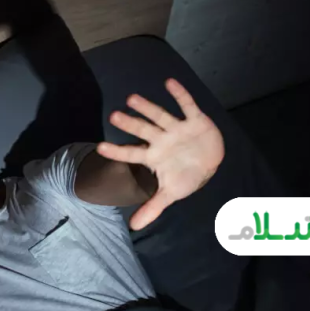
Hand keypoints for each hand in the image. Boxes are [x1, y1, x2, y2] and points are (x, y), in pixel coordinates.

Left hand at [99, 78, 224, 229]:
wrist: (211, 164)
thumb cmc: (186, 176)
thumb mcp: (170, 194)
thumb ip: (152, 208)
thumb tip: (134, 227)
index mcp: (153, 156)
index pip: (131, 153)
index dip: (117, 151)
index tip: (99, 148)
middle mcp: (161, 140)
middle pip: (143, 131)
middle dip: (129, 124)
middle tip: (113, 116)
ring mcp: (176, 129)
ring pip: (160, 116)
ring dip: (148, 108)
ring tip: (132, 98)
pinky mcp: (194, 121)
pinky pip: (187, 106)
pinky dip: (180, 95)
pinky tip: (169, 83)